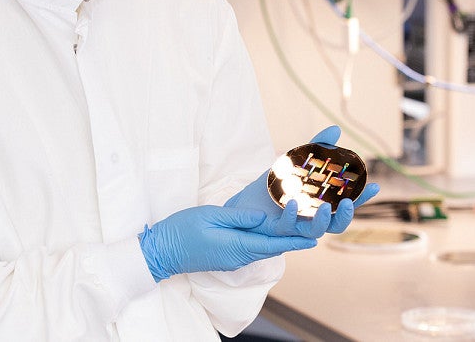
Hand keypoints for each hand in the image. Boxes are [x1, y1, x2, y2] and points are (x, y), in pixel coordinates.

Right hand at [138, 206, 315, 281]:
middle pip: (271, 248)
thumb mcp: (211, 216)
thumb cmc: (182, 230)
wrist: (161, 251)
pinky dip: (264, 241)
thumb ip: (239, 217)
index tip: (313, 240)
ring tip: (295, 228)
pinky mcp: (227, 258)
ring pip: (262, 249)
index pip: (272, 245)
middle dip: (291, 240)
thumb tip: (263, 218)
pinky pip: (251, 250)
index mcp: (236, 247)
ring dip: (278, 240)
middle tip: (312, 229)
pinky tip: (269, 232)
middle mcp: (238, 257)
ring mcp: (232, 260)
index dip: (293, 241)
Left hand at [225, 125, 379, 236]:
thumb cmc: (275, 184)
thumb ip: (316, 148)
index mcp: (321, 205)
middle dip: (346, 216)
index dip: (362, 197)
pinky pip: (288, 227)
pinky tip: (294, 204)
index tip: (375, 186)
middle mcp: (312, 219)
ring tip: (323, 207)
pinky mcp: (277, 230)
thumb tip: (336, 129)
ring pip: (316, 231)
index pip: (346, 203)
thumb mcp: (296, 161)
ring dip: (322, 221)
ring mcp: (296, 226)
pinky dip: (293, 217)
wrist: (245, 200)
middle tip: (349, 203)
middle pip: (337, 224)